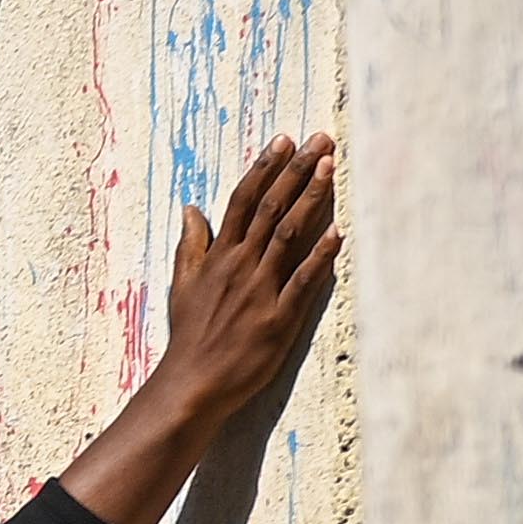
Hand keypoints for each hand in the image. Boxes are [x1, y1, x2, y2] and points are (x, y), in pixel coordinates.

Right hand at [62, 135, 338, 523]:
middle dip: (296, 170)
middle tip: (320, 140)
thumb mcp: (183, 284)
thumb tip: (191, 209)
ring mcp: (260, 290)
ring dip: (310, 198)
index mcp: (218, 256)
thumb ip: (192, 245)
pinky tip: (338, 232)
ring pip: (287, 234)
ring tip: (330, 167)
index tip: (284, 139)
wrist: (191, 384)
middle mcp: (240, 266)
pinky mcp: (278, 318)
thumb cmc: (189, 336)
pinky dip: (320, 256)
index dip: (265, 167)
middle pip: (270, 207)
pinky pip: (302, 281)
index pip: (243, 200)